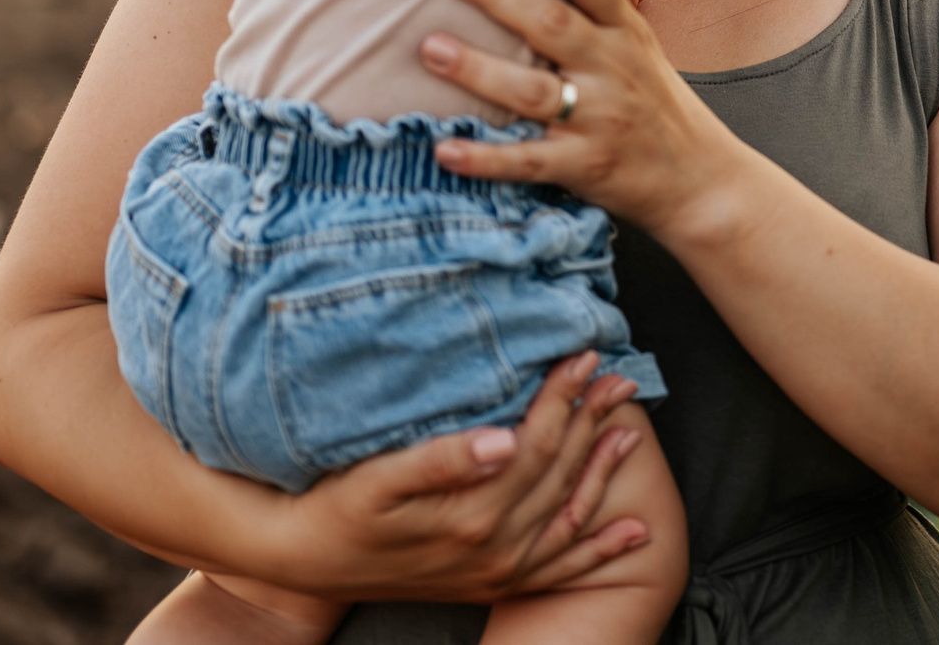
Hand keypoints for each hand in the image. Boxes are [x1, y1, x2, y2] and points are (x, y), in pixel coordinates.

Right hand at [260, 352, 652, 602]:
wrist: (305, 559)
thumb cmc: (337, 506)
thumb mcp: (376, 478)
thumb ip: (442, 460)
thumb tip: (503, 439)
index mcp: (471, 515)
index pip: (536, 444)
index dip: (563, 398)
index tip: (583, 357)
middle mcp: (493, 547)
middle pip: (560, 473)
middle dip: (591, 421)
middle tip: (619, 377)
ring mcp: (497, 569)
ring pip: (569, 516)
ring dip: (603, 472)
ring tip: (631, 432)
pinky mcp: (493, 581)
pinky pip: (560, 566)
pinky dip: (599, 548)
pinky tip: (633, 530)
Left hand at [420, 0, 746, 243]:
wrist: (700, 179)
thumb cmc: (656, 103)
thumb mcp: (638, 46)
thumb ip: (597, 9)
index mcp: (624, 34)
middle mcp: (612, 70)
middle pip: (553, 26)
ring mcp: (599, 120)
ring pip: (532, 92)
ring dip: (479, 70)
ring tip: (432, 48)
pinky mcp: (584, 166)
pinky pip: (527, 161)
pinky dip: (485, 158)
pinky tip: (445, 150)